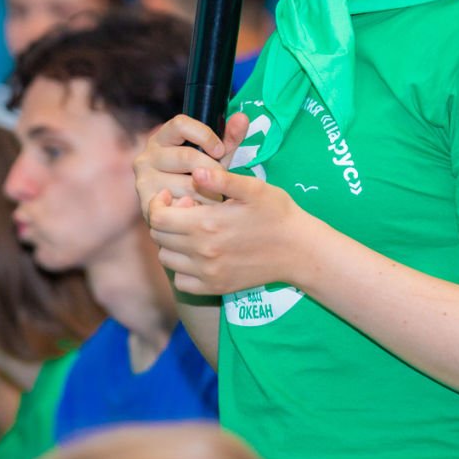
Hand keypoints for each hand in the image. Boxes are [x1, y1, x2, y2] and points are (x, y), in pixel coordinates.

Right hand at [133, 112, 250, 220]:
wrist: (181, 214)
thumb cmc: (200, 178)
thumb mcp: (215, 157)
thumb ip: (229, 139)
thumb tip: (242, 117)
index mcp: (163, 138)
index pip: (180, 124)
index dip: (204, 135)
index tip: (221, 150)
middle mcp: (148, 156)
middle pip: (187, 156)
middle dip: (211, 170)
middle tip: (222, 181)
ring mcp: (144, 180)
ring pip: (185, 183)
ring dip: (207, 193)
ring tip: (215, 197)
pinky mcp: (147, 203)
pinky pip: (179, 205)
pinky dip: (196, 209)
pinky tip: (202, 210)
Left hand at [146, 163, 318, 294]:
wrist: (300, 250)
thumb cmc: (278, 213)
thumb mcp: (254, 189)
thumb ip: (222, 179)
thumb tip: (196, 171)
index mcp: (206, 224)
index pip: (158, 218)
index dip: (158, 203)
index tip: (171, 196)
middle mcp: (202, 252)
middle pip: (159, 237)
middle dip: (166, 220)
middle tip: (187, 210)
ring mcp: (208, 274)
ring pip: (167, 259)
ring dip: (172, 243)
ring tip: (192, 231)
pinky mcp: (216, 287)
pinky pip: (181, 281)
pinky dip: (182, 268)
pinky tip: (198, 254)